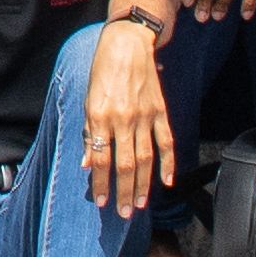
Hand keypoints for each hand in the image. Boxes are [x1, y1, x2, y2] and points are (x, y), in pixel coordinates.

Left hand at [80, 24, 174, 210]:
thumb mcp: (88, 100)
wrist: (127, 44)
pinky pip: (166, 142)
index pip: (101, 159)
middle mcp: (123, 119)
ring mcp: (144, 116)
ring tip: (139, 205)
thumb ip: (90, 133)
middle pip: (124, 164)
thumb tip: (88, 163)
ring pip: (144, 159)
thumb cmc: (102, 71)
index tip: (101, 201)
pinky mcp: (160, 111)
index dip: (101, 183)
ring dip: (142, 185)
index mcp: (100, 116)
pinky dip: (168, 163)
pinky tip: (167, 181)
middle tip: (123, 213)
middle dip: (123, 192)